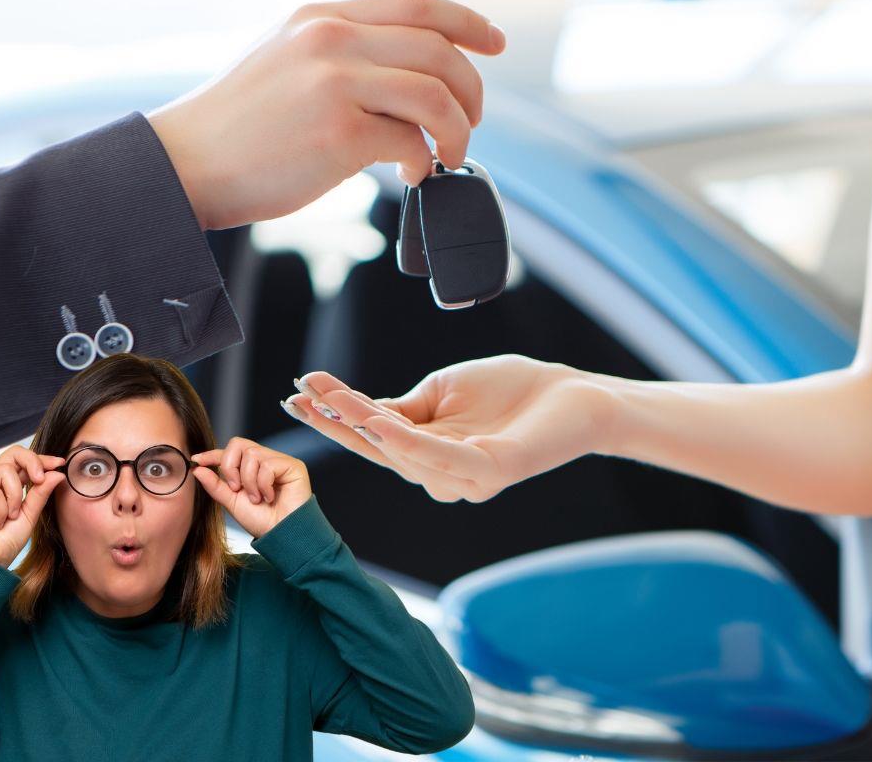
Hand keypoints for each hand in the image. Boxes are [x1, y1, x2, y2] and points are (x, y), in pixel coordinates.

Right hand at [0, 445, 66, 567]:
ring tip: (12, 516)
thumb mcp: (30, 514)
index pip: (22, 459)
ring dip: (15, 496)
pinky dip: (1, 509)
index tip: (59, 463)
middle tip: (39, 480)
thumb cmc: (6, 541)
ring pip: (5, 471)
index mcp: (5, 483)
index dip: (41, 458)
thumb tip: (58, 473)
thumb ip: (41, 493)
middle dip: (32, 463)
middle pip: (13, 453)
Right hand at [146, 0, 505, 229]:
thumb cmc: (236, 128)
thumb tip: (403, 80)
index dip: (466, 22)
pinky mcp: (339, 132)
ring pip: (437, 94)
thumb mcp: (283, 60)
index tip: (493, 41)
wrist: (185, 165)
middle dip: (471, 89)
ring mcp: (336, 83)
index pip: (415, 4)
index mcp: (320, 17)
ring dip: (458, 129)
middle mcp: (332, 40)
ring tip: (448, 154)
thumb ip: (338, 56)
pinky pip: (411, 140)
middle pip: (439, 49)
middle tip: (470, 123)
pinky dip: (425, 160)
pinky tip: (413, 174)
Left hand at [191, 437, 312, 537]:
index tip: (196, 460)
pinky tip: (269, 497)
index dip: (212, 454)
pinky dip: (263, 484)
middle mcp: (265, 460)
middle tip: (236, 489)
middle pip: (239, 444)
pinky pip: (268, 465)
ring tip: (257, 498)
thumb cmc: (261, 521)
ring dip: (249, 481)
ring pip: (252, 454)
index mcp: (250, 468)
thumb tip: (198, 469)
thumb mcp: (232, 502)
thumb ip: (215, 485)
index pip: (230, 452)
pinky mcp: (293, 465)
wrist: (281, 535)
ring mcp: (279, 461)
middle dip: (231, 467)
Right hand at [281, 354, 608, 502]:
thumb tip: (361, 411)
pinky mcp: (488, 473)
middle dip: (337, 422)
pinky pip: (438, 457)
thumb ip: (404, 407)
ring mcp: (464, 479)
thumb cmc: (511, 391)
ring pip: (401, 454)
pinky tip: (377, 420)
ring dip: (363, 425)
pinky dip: (405, 440)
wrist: (573, 394)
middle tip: (299, 395)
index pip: (372, 437)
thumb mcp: (442, 391)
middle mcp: (441, 475)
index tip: (298, 392)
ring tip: (331, 399)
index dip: (335, 417)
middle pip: (377, 450)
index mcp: (428, 454)